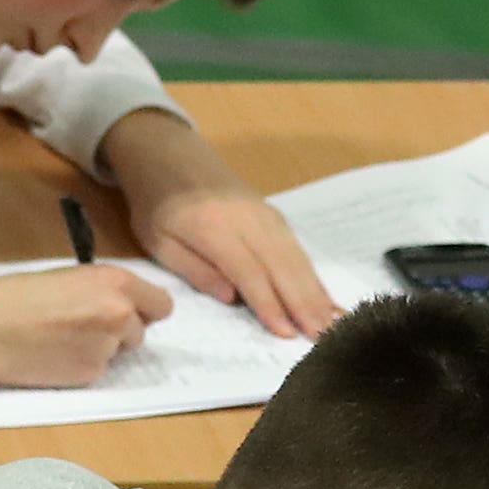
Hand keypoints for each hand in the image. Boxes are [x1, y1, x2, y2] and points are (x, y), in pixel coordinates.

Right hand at [0, 265, 171, 385]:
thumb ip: (100, 291)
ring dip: (99, 349)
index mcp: (115, 283)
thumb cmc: (9, 297)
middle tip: (80, 326)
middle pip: (142, 331)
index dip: (144, 310)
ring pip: (119, 352)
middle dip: (120, 331)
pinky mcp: (91, 374)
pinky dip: (81, 366)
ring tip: (59, 339)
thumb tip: (123, 305)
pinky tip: (51, 356)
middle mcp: (119, 314)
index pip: (162, 305)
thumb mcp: (64, 278)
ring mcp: (107, 347)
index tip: (129, 313)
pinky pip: (98, 371)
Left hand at [104, 108, 339, 340]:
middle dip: (303, 303)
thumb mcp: (158, 241)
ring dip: (315, 292)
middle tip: (322, 335)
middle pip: (281, 266)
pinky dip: (313, 275)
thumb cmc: (157, 202)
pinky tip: (323, 296)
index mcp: (214, 227)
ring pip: (296, 258)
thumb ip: (194, 269)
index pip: (249, 272)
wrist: (168, 153)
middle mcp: (248, 220)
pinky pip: (298, 249)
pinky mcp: (274, 215)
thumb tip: (232, 297)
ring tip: (331, 322)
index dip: (269, 304)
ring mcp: (266, 215)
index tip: (286, 333)